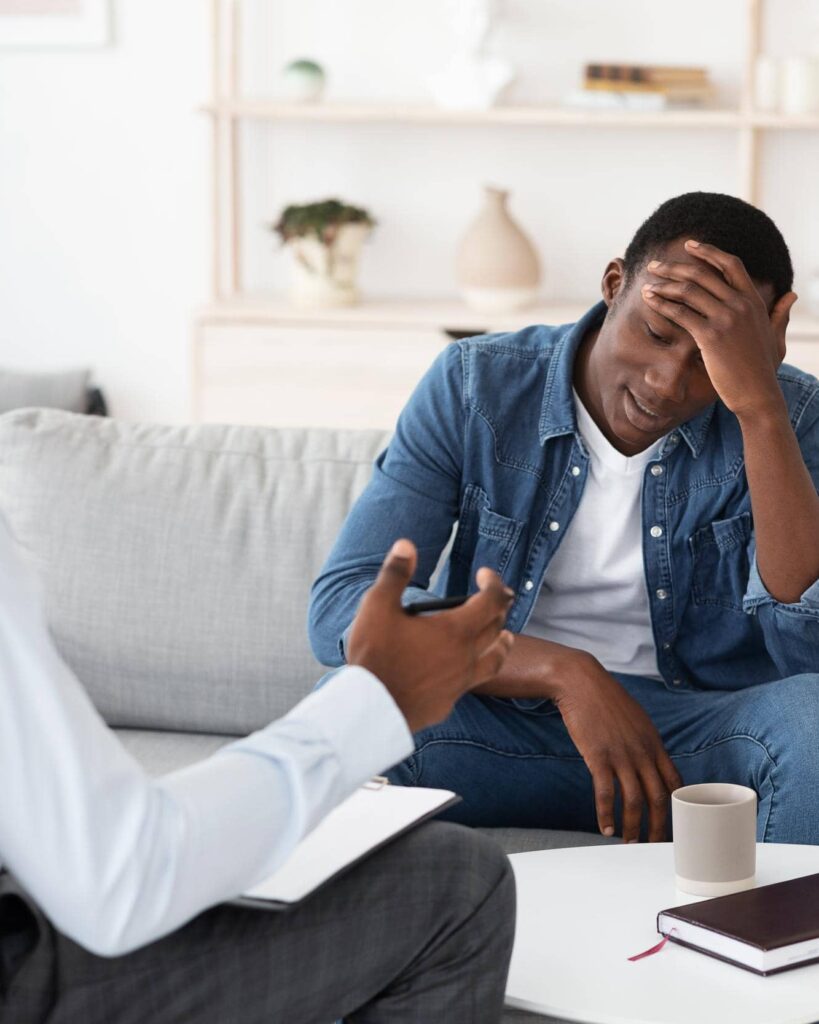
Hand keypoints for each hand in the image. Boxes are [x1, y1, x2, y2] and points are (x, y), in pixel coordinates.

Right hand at [347, 539, 514, 732]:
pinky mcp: (450, 701)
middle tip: (496, 598)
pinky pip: (474, 681)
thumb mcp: (378, 606)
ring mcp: (460, 681)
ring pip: (495, 659)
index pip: (490, 600)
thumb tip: (406, 545)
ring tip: (505, 636)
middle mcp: (466, 656)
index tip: (484, 574)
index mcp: (455, 629)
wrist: (370, 708)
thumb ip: (395, 574)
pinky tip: (468, 669)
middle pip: (497, 628)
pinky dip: (478, 668)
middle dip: (499, 608)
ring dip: (502, 642)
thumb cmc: (375, 655)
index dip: (493, 583)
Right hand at [551, 651, 681, 841]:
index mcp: (654, 743)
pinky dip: (607, 815)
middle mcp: (642, 752)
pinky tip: (605, 827)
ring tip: (629, 842)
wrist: (581, 682)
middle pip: (658, 798)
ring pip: (634, 801)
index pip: (674, 782)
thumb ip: (644, 742)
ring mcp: (621, 755)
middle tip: (654, 846)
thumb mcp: (636, 719)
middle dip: (658, 827)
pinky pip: (606, 794)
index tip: (673, 823)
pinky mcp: (598, 757)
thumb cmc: (606, 699)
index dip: (676, 807)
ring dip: (633, 827)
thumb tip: (648, 762)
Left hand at [641, 240, 796, 417]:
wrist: (757, 395)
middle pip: (703, 274)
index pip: (731, 264)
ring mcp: (726, 319)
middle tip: (654, 265)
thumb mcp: (777, 337)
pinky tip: (649, 301)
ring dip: (664, 285)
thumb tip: (791, 295)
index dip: (709, 252)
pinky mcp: (710, 336)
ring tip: (647, 285)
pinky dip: (662, 304)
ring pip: (689, 291)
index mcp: (754, 301)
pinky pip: (681, 313)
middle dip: (674, 267)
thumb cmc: (764, 370)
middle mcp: (740, 304)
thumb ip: (780, 314)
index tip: (689, 246)